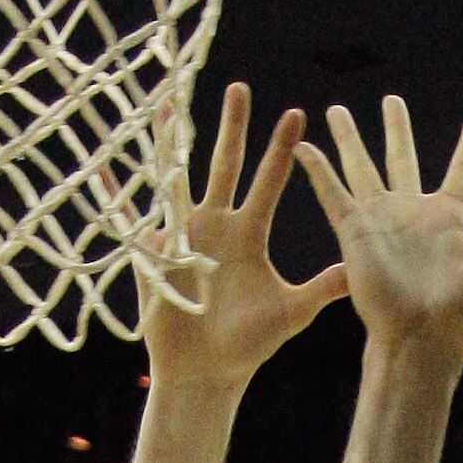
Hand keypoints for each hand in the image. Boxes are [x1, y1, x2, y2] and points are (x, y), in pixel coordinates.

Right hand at [139, 85, 349, 395]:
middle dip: (233, 129)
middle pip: (225, 166)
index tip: (296, 114)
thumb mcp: (291, 313)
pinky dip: (116, 196)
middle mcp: (216, 226)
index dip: (281, 151)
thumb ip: (322, 288)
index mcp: (248, 234)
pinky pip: (132, 221)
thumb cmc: (249, 346)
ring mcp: (182, 237)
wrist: (208, 374)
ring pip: (178, 180)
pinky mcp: (154, 255)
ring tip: (169, 106)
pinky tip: (103, 168)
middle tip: (239, 88)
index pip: (268, 182)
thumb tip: (359, 270)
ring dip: (173, 146)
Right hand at [295, 99, 462, 366]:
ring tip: (335, 110)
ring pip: (363, 168)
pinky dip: (316, 169)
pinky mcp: (353, 231)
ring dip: (350, 140)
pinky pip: (332, 192)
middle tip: (390, 101)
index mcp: (449, 219)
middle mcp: (412, 215)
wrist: (420, 341)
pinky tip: (301, 144)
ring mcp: (380, 221)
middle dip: (397, 130)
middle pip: (403, 159)